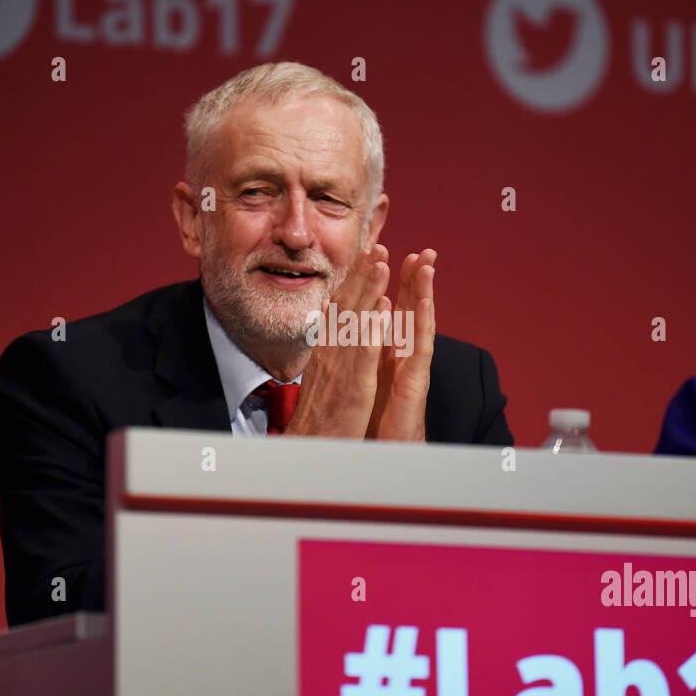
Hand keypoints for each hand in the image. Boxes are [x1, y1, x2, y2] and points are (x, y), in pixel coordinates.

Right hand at [284, 245, 390, 437]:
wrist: (311, 450)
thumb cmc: (319, 416)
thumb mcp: (322, 374)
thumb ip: (327, 345)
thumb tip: (326, 317)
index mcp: (327, 350)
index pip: (341, 307)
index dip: (353, 280)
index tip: (365, 255)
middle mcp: (332, 353)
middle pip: (348, 306)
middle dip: (363, 274)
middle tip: (376, 245)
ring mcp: (342, 368)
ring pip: (357, 322)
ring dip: (370, 291)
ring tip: (383, 263)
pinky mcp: (353, 386)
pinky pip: (364, 354)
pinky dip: (373, 329)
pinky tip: (383, 309)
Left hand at [367, 248, 435, 441]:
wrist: (376, 447)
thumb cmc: (371, 415)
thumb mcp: (363, 375)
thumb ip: (366, 347)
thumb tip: (364, 322)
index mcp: (389, 351)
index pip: (394, 310)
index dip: (395, 283)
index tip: (396, 257)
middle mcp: (404, 357)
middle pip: (412, 311)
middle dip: (418, 280)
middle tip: (425, 251)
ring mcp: (412, 368)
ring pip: (420, 324)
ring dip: (424, 293)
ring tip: (427, 266)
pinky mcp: (415, 382)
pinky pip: (420, 349)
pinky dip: (422, 325)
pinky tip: (424, 304)